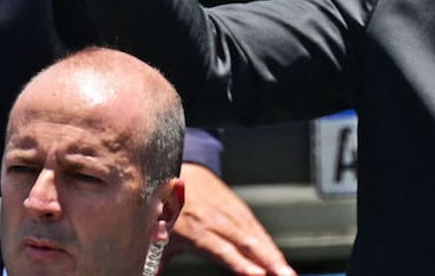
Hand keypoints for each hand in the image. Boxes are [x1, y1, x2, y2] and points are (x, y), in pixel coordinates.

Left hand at [166, 162, 296, 275]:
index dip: (238, 261)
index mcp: (193, 228)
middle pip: (245, 242)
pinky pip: (257, 228)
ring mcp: (230, 212)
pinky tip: (279, 258)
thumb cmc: (166, 207)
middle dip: (267, 260)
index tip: (255, 274)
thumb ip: (153, 259)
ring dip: (273, 254)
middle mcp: (216, 219)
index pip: (220, 248)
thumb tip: (147, 273)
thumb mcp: (155, 235)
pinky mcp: (239, 209)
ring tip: (288, 272)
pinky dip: (269, 244)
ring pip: (256, 235)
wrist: (180, 168)